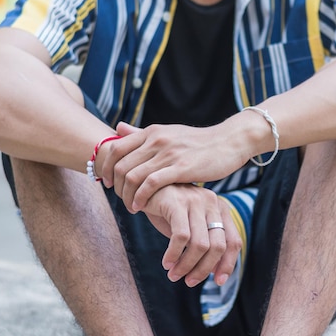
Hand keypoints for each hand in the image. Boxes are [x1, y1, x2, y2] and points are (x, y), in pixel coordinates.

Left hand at [98, 121, 249, 212]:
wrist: (230, 141)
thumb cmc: (199, 142)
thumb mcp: (168, 132)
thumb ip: (142, 133)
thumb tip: (117, 128)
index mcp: (152, 131)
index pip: (115, 148)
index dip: (105, 168)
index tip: (107, 183)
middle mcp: (156, 139)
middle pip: (120, 165)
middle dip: (115, 186)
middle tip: (120, 199)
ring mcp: (168, 153)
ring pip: (132, 176)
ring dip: (126, 195)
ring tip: (131, 207)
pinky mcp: (181, 167)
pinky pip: (150, 184)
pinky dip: (140, 197)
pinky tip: (141, 207)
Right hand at [142, 183, 241, 287]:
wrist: (144, 189)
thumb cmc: (169, 212)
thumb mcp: (191, 228)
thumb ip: (204, 245)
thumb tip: (215, 274)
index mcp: (221, 209)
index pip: (234, 242)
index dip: (228, 264)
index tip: (219, 282)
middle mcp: (212, 203)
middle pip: (218, 246)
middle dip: (203, 270)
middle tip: (189, 282)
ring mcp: (195, 200)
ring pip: (200, 244)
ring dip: (186, 265)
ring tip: (174, 275)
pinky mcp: (177, 202)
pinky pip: (181, 236)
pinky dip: (174, 254)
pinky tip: (166, 263)